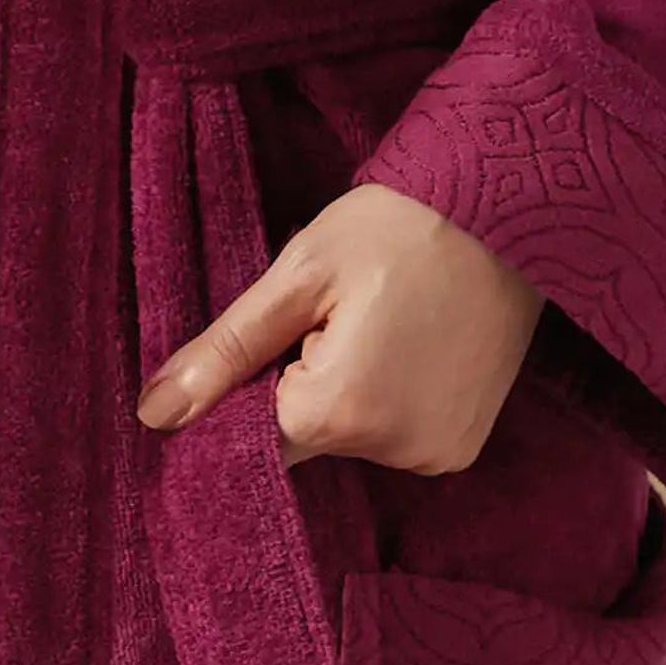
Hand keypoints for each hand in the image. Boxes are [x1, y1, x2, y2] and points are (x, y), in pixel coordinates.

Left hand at [134, 183, 544, 470]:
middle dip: (300, 381)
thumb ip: (225, 352)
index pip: (253, 437)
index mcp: (340, 412)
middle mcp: (393, 452)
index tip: (279, 333)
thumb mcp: (298, 275)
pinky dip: (388, 400)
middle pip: (303, 436)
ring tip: (380, 321)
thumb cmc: (399, 226)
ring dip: (346, 391)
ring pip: (348, 436)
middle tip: (338, 312)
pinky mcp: (462, 449)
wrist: (511, 208)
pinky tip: (409, 343)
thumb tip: (154, 415)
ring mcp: (436, 456)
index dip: (249, 387)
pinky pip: (394, 437)